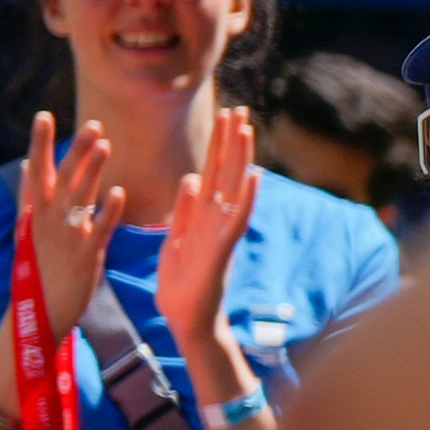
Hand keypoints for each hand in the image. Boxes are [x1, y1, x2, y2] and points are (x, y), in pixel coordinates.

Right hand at [14, 119, 113, 330]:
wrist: (39, 311)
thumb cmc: (39, 269)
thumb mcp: (30, 230)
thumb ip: (35, 198)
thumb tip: (31, 165)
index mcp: (34, 213)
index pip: (36, 171)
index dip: (40, 144)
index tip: (43, 116)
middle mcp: (47, 220)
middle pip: (61, 177)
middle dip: (74, 149)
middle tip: (92, 124)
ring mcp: (65, 236)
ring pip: (79, 196)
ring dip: (91, 169)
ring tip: (104, 144)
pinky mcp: (85, 255)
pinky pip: (98, 229)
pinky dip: (107, 210)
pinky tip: (118, 192)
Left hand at [156, 107, 259, 387]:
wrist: (187, 321)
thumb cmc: (182, 286)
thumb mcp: (176, 241)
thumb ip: (184, 212)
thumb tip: (191, 179)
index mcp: (203, 217)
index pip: (213, 172)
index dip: (218, 145)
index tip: (225, 116)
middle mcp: (218, 221)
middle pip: (227, 173)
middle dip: (230, 141)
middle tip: (238, 108)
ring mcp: (222, 234)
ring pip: (234, 189)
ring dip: (240, 159)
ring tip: (244, 129)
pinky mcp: (221, 251)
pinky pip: (236, 220)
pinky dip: (246, 198)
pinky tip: (253, 177)